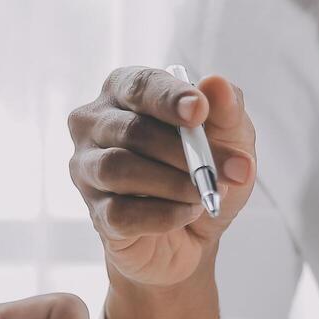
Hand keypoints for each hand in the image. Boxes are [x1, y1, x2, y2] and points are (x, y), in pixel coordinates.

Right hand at [68, 66, 257, 288]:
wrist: (196, 234)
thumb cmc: (206, 171)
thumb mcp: (230, 138)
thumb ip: (227, 110)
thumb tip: (217, 84)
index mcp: (125, 91)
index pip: (141, 86)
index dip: (170, 98)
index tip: (200, 111)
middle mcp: (95, 124)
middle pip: (132, 130)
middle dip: (184, 152)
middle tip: (224, 171)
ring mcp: (88, 169)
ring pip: (119, 169)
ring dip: (174, 184)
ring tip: (205, 193)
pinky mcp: (98, 214)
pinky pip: (122, 213)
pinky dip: (164, 215)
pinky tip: (187, 213)